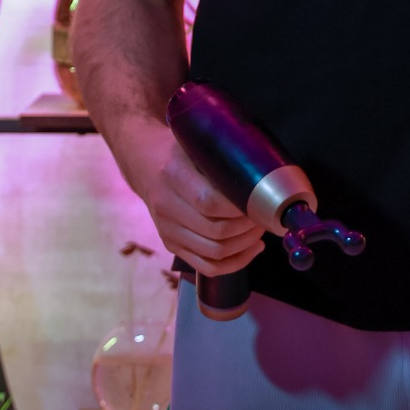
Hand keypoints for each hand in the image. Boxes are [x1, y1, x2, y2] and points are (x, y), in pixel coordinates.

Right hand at [119, 119, 265, 277]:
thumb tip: (259, 172)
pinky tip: (251, 248)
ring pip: (213, 253)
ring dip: (244, 245)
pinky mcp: (171, 244)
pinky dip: (234, 263)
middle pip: (215, 232)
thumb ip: (220, 157)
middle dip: (248, 227)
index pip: (209, 203)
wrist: (144, 163)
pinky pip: (206, 266)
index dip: (239, 208)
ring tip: (259, 230)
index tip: (259, 202)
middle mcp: (166, 207)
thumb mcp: (195, 143)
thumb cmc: (178, 149)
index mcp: (173, 175)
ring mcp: (167, 230)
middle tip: (264, 215)